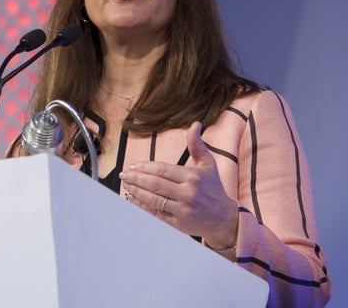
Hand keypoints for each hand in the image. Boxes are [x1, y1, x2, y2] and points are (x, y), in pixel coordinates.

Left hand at [119, 121, 237, 248]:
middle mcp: (188, 193)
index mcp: (193, 177)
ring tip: (126, 184)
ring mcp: (182, 210)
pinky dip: (141, 206)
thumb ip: (197, 145)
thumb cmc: (214, 188)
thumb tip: (195, 124)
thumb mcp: (208, 164)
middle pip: (155, 184)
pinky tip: (132, 198)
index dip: (145, 167)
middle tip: (124, 174)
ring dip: (135, 191)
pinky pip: (155, 213)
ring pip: (153, 199)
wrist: (224, 218)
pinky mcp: (178, 223)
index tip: (133, 165)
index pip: (163, 170)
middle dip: (136, 178)